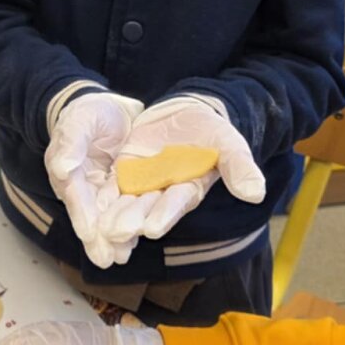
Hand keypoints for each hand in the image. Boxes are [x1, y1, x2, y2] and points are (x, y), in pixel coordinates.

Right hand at [44, 91, 143, 267]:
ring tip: (122, 258)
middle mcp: (85, 187)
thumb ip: (70, 144)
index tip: (89, 233)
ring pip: (110, 216)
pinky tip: (141, 237)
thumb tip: (62, 168)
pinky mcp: (125, 188)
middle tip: (108, 260)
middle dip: (99, 238)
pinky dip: (134, 222)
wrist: (109, 108)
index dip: (82, 215)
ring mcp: (105, 190)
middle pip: (92, 215)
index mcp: (68, 172)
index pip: (76, 196)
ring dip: (116, 237)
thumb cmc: (86, 113)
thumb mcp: (78, 122)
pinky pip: (129, 206)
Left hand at [95, 95, 265, 254]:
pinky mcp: (127, 171)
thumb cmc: (212, 129)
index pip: (177, 203)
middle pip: (148, 208)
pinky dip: (102, 199)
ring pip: (127, 202)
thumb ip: (239, 167)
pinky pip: (112, 186)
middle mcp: (166, 192)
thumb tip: (256, 193)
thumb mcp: (229, 143)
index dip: (165, 214)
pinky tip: (88, 209)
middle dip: (133, 220)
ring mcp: (145, 183)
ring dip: (114, 217)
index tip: (153, 228)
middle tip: (117, 232)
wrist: (188, 112)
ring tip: (100, 230)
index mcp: (191, 188)